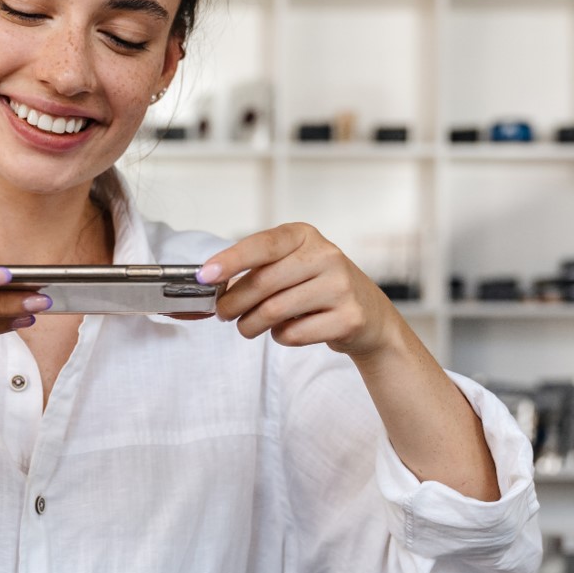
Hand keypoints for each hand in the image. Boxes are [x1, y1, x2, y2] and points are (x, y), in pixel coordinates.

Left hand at [198, 223, 395, 356]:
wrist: (368, 314)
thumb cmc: (316, 286)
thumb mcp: (290, 265)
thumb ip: (256, 269)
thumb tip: (212, 282)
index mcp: (304, 235)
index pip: (262, 245)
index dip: (230, 260)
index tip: (205, 276)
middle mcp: (326, 255)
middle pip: (263, 283)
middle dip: (233, 303)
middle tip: (222, 314)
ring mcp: (340, 286)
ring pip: (275, 311)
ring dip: (251, 324)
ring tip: (246, 327)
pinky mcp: (348, 318)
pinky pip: (294, 333)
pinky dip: (280, 337)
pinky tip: (285, 331)